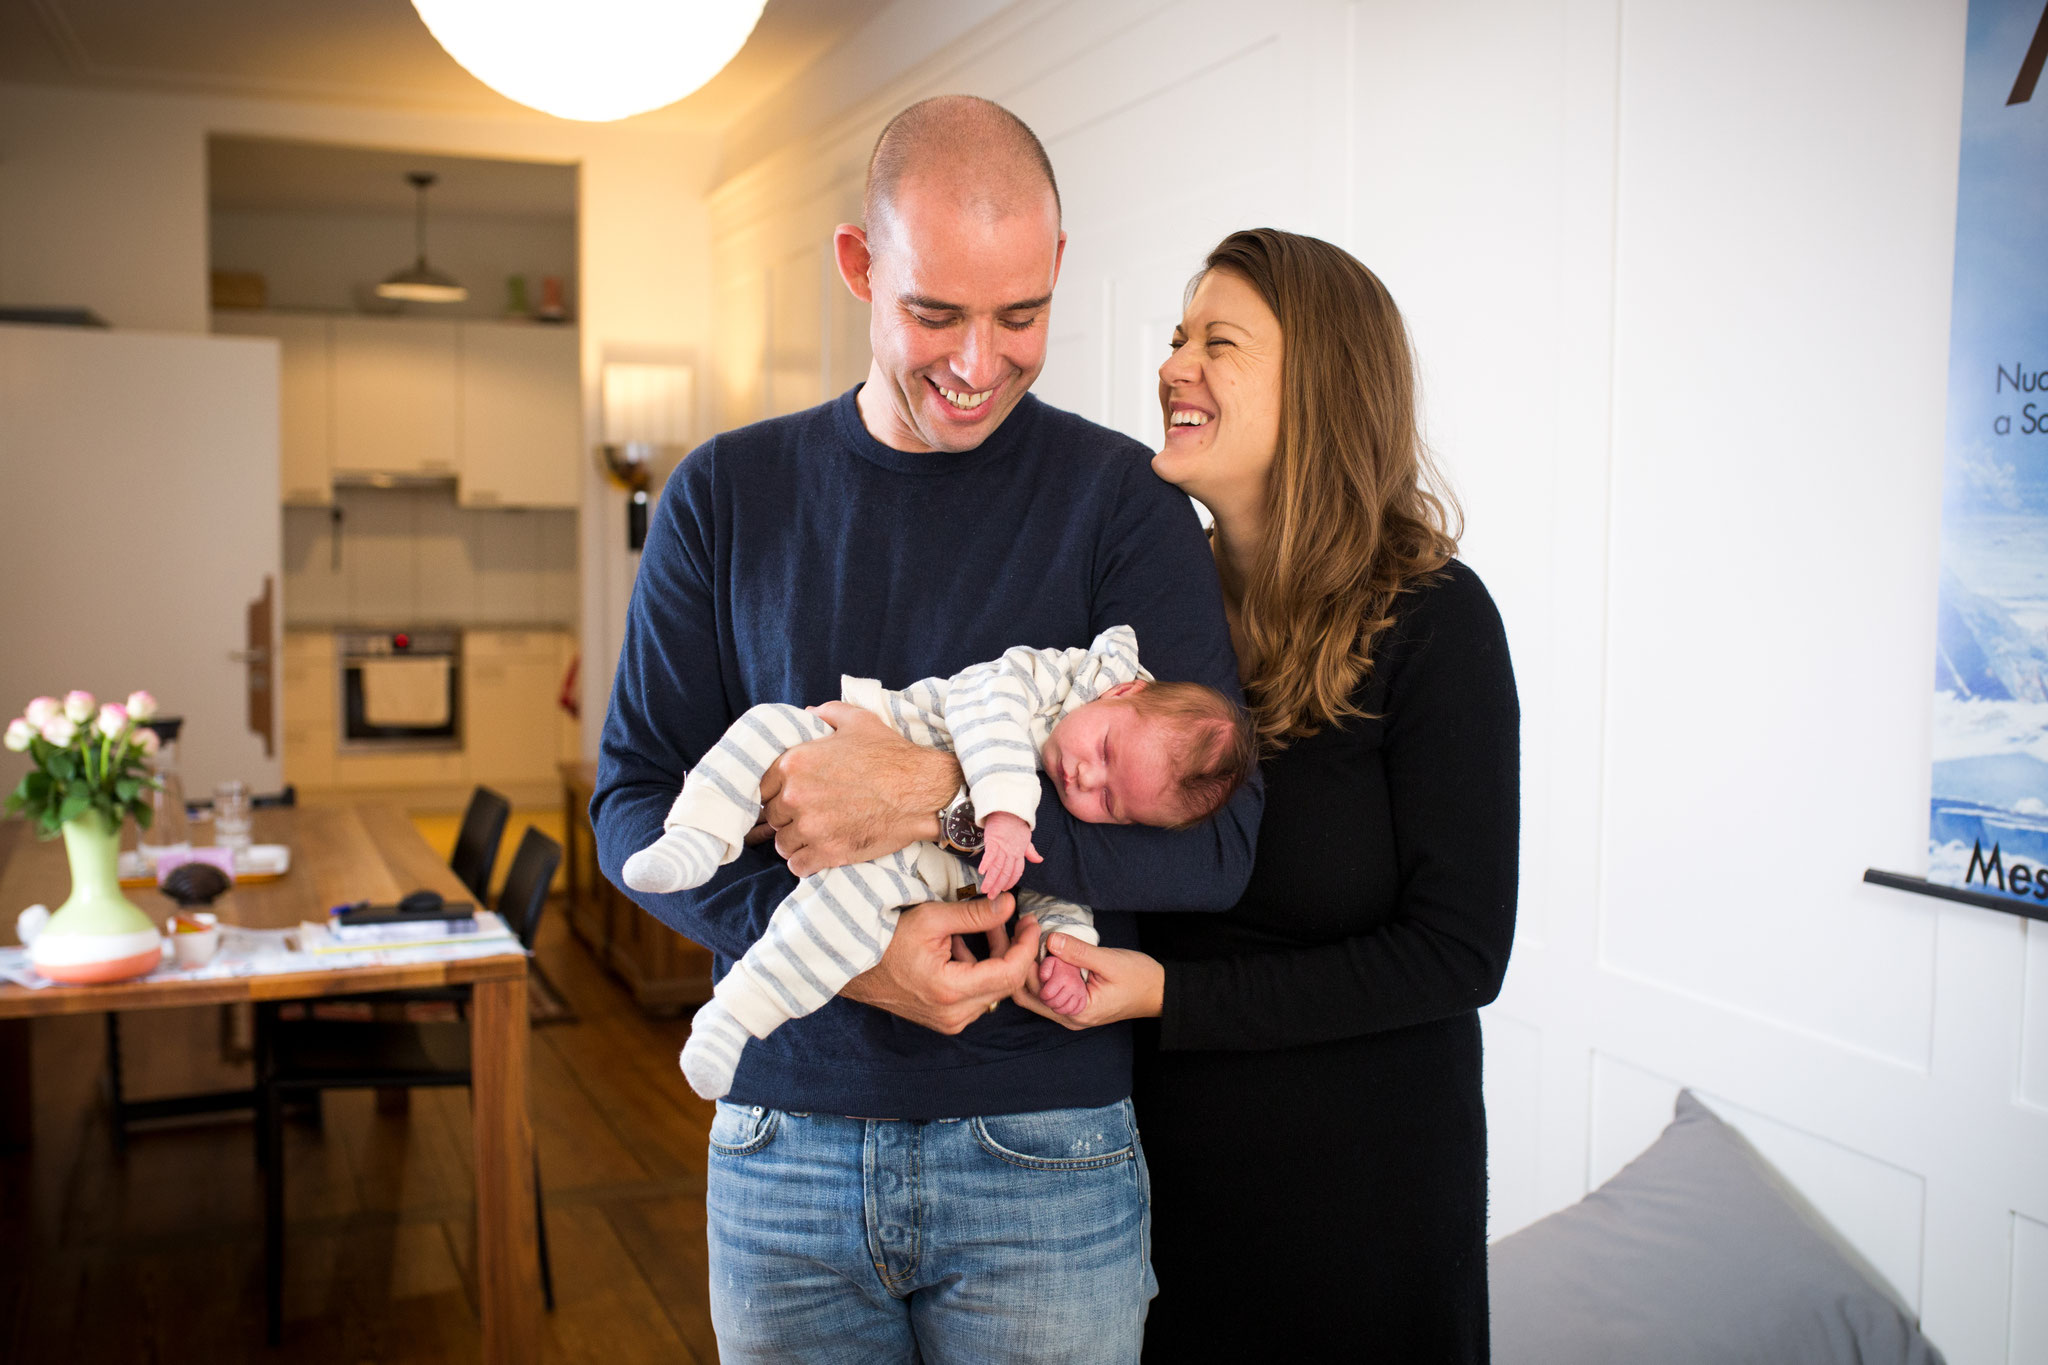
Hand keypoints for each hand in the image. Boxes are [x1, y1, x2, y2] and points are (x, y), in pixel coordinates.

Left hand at [759, 702, 960, 876]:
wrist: (921, 791)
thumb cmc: (891, 755)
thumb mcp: (858, 721)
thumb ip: (826, 713)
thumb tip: (807, 714)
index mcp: (794, 762)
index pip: (762, 785)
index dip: (775, 791)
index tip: (788, 794)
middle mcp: (795, 796)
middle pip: (771, 815)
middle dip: (785, 816)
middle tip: (806, 814)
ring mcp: (810, 827)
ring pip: (782, 842)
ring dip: (794, 840)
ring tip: (813, 833)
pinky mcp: (827, 853)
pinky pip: (797, 865)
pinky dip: (804, 861)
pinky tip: (817, 852)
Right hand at [841, 894, 1041, 1033]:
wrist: (851, 967)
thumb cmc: (886, 940)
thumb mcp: (932, 918)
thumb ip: (976, 914)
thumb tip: (1010, 905)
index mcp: (950, 990)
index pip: (1010, 973)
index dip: (1026, 946)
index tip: (1031, 922)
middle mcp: (953, 1015)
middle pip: (1005, 983)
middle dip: (1013, 948)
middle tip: (1011, 918)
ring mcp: (949, 1022)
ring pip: (993, 990)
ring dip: (996, 957)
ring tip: (983, 926)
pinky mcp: (945, 1021)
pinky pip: (977, 996)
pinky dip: (979, 970)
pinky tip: (964, 946)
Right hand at [976, 811, 1039, 898]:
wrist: (1009, 809)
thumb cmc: (1016, 824)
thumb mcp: (1026, 838)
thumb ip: (1030, 851)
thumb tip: (1039, 860)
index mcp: (1020, 853)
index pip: (1016, 872)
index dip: (1010, 882)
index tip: (1004, 890)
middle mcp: (1012, 852)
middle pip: (1005, 873)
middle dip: (998, 886)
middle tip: (991, 896)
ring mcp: (1003, 847)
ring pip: (997, 867)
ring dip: (991, 880)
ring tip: (985, 889)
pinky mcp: (994, 841)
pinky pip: (990, 855)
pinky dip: (986, 864)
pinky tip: (982, 872)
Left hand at [1012, 934, 1165, 1029]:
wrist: (1158, 991)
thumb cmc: (1139, 979)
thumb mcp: (1110, 961)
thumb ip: (1079, 952)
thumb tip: (1050, 939)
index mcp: (1077, 1011)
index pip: (1037, 991)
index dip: (1028, 963)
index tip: (1026, 934)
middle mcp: (1069, 1017)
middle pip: (1029, 995)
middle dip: (1022, 964)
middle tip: (1021, 931)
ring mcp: (1069, 1012)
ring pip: (1035, 993)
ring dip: (1029, 967)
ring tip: (1028, 936)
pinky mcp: (1073, 1003)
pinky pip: (1047, 990)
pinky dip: (1041, 971)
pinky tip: (1041, 950)